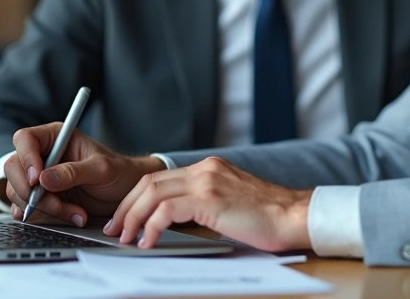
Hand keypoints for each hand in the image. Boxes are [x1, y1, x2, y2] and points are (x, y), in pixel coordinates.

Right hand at [4, 122, 163, 227]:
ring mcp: (39, 179)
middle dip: (30, 190)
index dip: (26, 158)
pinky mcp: (41, 199)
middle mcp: (43, 156)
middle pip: (14, 168)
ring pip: (18, 192)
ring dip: (42, 208)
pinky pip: (26, 209)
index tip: (38, 179)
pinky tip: (66, 217)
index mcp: (55, 137)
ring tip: (75, 213)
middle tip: (55, 203)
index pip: (25, 139)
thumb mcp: (101, 169)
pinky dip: (43, 217)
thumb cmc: (118, 172)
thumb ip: (73, 172)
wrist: (127, 194)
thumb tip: (45, 179)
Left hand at [104, 156, 312, 251]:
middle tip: (115, 229)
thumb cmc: (268, 218)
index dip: (135, 199)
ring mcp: (207, 181)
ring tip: (126, 238)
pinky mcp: (210, 198)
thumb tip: (172, 223)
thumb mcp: (228, 204)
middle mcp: (205, 169)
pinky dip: (152, 226)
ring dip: (133, 218)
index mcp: (208, 168)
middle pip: (149, 182)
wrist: (293, 216)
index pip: (159, 178)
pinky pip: (167, 211)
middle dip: (126, 207)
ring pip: (153, 194)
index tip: (124, 219)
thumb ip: (202, 205)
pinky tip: (149, 242)